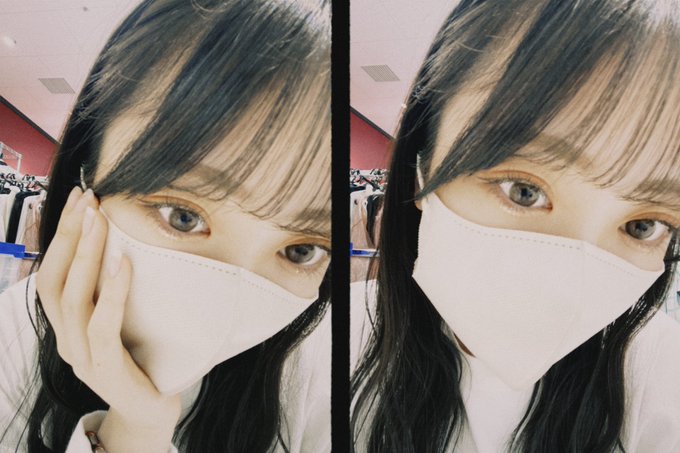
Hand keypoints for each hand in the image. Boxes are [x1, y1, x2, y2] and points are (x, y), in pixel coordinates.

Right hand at [36, 187, 180, 451]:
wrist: (152, 412)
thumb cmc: (142, 360)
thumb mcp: (123, 320)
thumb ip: (115, 290)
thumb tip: (130, 239)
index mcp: (67, 326)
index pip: (54, 273)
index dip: (63, 235)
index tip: (80, 199)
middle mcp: (66, 341)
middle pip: (55, 280)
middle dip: (70, 236)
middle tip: (87, 199)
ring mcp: (82, 358)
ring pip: (73, 299)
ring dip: (86, 255)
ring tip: (100, 220)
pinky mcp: (105, 371)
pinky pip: (103, 325)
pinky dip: (112, 291)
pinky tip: (123, 262)